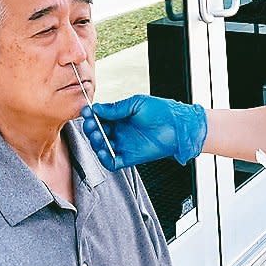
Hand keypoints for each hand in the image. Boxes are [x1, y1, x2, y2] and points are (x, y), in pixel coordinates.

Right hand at [81, 95, 206, 170]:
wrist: (178, 127)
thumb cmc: (162, 112)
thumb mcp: (137, 103)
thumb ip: (117, 108)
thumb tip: (98, 108)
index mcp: (122, 116)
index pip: (101, 117)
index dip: (92, 115)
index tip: (87, 112)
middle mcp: (121, 130)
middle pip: (99, 132)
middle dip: (92, 128)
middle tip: (91, 125)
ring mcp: (124, 144)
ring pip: (103, 146)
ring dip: (96, 143)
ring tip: (97, 136)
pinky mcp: (129, 157)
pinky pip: (113, 161)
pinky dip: (105, 158)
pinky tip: (104, 151)